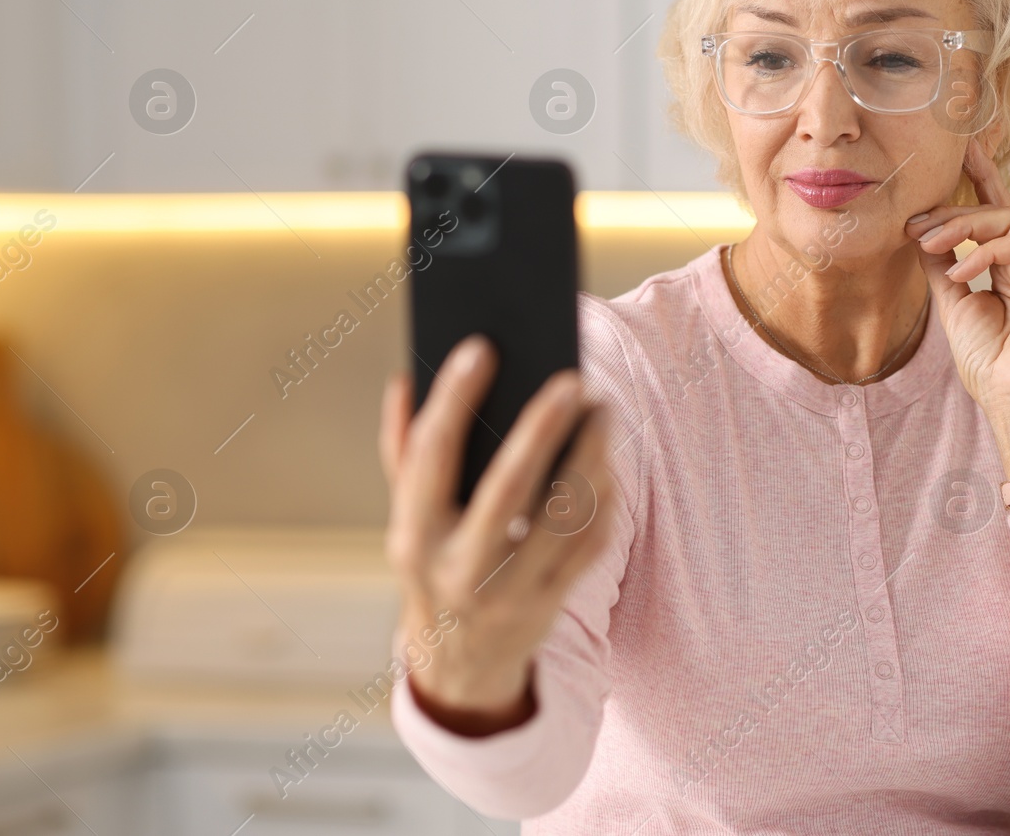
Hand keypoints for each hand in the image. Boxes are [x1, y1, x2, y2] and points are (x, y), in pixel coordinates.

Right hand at [379, 335, 618, 734]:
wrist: (460, 662)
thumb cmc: (433, 562)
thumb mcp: (406, 516)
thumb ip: (403, 449)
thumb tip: (409, 379)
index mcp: (413, 538)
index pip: (430, 457)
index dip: (454, 399)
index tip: (481, 346)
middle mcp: (459, 569)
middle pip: (508, 489)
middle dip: (541, 429)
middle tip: (571, 378)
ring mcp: (510, 591)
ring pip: (563, 516)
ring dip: (590, 457)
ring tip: (600, 410)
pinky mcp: (553, 602)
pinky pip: (589, 543)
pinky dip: (603, 498)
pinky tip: (606, 460)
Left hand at [906, 138, 1009, 485]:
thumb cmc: (988, 361)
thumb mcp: (952, 300)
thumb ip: (943, 262)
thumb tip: (923, 229)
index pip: (998, 214)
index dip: (981, 179)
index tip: (962, 148)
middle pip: (999, 212)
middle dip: (954, 211)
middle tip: (916, 225)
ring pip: (1007, 220)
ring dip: (962, 226)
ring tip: (930, 243)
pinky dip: (983, 251)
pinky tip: (961, 271)